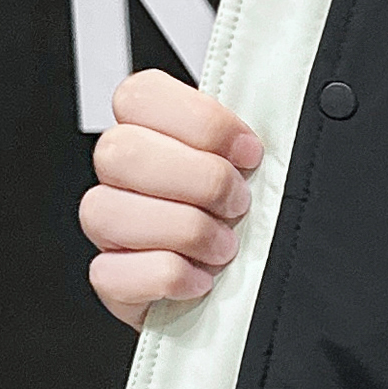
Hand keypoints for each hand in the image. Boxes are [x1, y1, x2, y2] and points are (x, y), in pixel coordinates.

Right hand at [80, 69, 262, 330]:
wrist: (256, 293)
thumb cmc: (259, 227)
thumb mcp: (266, 174)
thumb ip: (254, 143)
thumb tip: (281, 115)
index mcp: (156, 135)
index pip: (140, 95)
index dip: (199, 120)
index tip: (248, 151)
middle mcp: (125, 178)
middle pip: (118, 151)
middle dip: (197, 179)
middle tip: (239, 204)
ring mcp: (112, 230)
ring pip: (105, 210)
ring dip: (184, 230)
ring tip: (225, 247)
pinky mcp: (113, 280)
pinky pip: (110, 272)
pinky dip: (166, 276)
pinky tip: (201, 278)